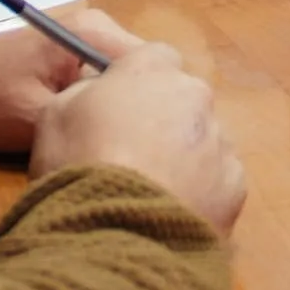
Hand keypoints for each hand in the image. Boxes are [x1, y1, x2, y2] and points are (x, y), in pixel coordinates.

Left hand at [0, 10, 144, 152]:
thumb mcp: (41, 115)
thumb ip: (90, 115)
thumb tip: (136, 125)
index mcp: (92, 32)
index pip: (152, 64)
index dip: (154, 103)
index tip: (145, 138)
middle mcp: (97, 26)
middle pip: (143, 70)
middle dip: (139, 105)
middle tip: (126, 143)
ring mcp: (87, 37)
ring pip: (126, 78)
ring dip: (121, 105)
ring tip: (107, 136)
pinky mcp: (76, 53)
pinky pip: (107, 78)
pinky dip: (105, 101)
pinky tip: (91, 127)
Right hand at [31, 42, 246, 235]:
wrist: (115, 232)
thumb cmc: (78, 162)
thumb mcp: (55, 112)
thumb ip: (84, 90)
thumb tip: (98, 91)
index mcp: (152, 67)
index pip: (154, 57)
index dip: (136, 81)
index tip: (117, 107)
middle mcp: (194, 94)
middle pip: (183, 97)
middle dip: (163, 118)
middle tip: (132, 153)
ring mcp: (219, 139)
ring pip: (203, 139)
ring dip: (183, 155)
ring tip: (151, 190)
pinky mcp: (234, 184)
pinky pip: (217, 180)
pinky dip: (200, 191)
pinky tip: (170, 210)